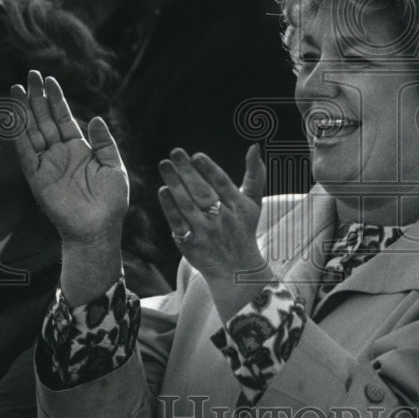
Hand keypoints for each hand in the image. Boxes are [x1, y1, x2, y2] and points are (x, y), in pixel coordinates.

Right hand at [10, 70, 128, 244]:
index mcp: (80, 149)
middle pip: (45, 120)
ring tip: (18, 87)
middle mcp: (60, 153)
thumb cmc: (110, 202)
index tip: (50, 80)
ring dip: (24, 110)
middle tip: (30, 75)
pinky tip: (14, 115)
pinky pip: (25, 151)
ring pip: (32, 131)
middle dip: (38, 97)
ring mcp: (47, 164)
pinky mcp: (37, 177)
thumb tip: (96, 118)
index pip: (64, 119)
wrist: (98, 229)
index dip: (56, 100)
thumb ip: (104, 142)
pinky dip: (18, 133)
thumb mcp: (114, 167)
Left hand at [157, 145, 266, 290]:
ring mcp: (206, 233)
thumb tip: (254, 147)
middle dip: (188, 172)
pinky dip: (170, 208)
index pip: (222, 184)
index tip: (196, 156)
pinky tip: (163, 191)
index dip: (209, 170)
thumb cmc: (243, 229)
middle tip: (175, 153)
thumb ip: (255, 175)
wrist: (236, 270)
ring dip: (175, 184)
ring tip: (165, 166)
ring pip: (188, 205)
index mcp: (237, 206)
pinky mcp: (191, 244)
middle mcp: (223, 219)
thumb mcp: (253, 203)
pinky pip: (178, 224)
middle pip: (203, 192)